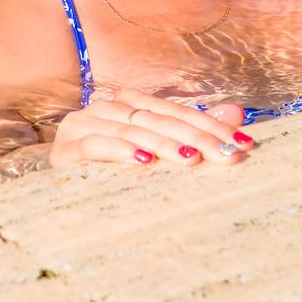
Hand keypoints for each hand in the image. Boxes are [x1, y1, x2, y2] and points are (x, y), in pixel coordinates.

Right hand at [48, 88, 256, 168]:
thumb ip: (194, 130)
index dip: (210, 125)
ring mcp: (82, 126)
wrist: (60, 198)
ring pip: (131, 128)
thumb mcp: (159, 152)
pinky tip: (143, 162)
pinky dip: (120, 151)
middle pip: (158, 119)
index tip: (242, 142)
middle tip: (228, 155)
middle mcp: (106, 108)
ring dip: (163, 143)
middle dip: (196, 137)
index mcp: (129, 103)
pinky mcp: (65, 150)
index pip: (176, 111)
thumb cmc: (114, 175)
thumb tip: (237, 112)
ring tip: (192, 158)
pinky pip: (95, 145)